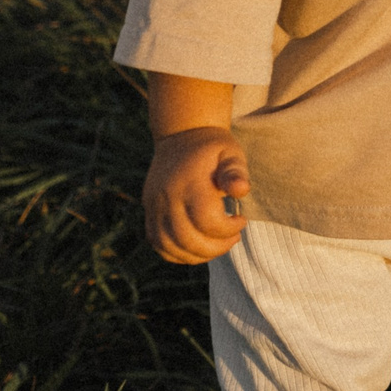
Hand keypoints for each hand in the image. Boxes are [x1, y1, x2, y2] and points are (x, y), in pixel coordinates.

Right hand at [143, 126, 250, 263]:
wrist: (182, 135)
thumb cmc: (212, 149)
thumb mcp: (230, 153)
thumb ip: (235, 172)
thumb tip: (241, 190)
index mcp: (189, 182)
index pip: (206, 220)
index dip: (227, 229)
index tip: (241, 220)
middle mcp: (167, 196)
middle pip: (186, 239)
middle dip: (215, 248)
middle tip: (233, 238)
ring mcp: (154, 205)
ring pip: (169, 246)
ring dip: (196, 255)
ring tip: (217, 245)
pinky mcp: (149, 211)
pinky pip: (158, 243)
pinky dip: (177, 254)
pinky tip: (198, 248)